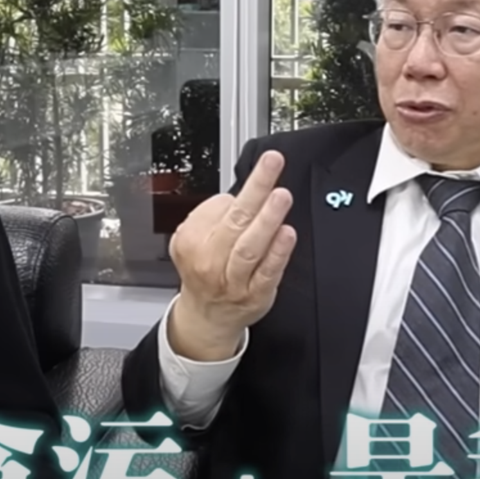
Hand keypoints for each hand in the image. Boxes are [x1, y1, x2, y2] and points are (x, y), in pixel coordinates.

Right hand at [167, 150, 296, 359]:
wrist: (207, 315)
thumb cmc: (205, 269)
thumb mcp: (194, 238)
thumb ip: (212, 214)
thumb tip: (237, 194)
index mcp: (192, 241)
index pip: (217, 207)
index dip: (240, 190)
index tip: (261, 168)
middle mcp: (210, 261)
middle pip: (235, 220)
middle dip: (256, 188)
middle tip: (272, 163)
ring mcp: (234, 280)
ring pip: (250, 247)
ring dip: (267, 219)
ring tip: (281, 196)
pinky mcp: (255, 294)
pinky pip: (267, 272)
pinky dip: (278, 253)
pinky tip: (287, 234)